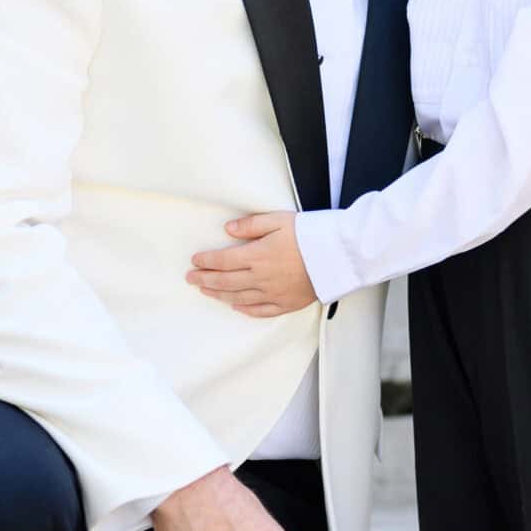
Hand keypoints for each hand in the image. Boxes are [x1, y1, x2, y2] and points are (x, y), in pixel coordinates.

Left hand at [188, 212, 316, 317]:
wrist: (340, 255)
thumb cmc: (311, 233)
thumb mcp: (279, 220)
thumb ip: (251, 225)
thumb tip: (228, 230)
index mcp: (258, 256)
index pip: (223, 261)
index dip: (206, 262)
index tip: (194, 261)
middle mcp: (262, 278)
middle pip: (226, 281)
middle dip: (205, 280)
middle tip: (191, 279)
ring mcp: (274, 293)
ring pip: (240, 298)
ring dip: (220, 295)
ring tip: (206, 292)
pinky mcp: (288, 303)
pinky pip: (262, 311)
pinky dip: (246, 310)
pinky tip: (237, 307)